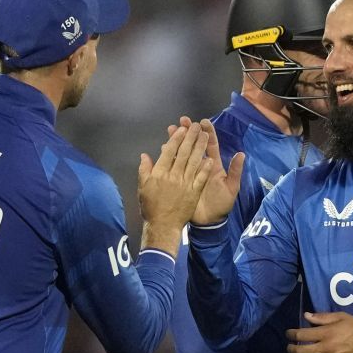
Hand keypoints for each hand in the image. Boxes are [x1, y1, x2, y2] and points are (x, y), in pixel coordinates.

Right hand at [138, 117, 216, 247]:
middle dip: (190, 138)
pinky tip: (209, 159)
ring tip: (204, 135)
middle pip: (183, 153)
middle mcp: (173, 176)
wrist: (162, 226)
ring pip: (193, 161)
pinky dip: (205, 168)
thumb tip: (144, 155)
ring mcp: (185, 184)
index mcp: (160, 173)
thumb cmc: (151, 207)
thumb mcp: (143, 189)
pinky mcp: (194, 192)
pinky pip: (200, 178)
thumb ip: (144, 171)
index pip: (169, 152)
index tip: (181, 129)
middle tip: (195, 125)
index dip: (176, 139)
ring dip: (199, 147)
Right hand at [169, 120, 245, 225]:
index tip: (203, 121)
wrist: (209, 221)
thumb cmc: (222, 204)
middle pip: (195, 145)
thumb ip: (235, 171)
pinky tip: (165, 147)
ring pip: (183, 152)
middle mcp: (201, 165)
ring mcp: (190, 172)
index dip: (208, 133)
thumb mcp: (231, 188)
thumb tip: (241, 153)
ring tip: (171, 129)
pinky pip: (175, 166)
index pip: (211, 145)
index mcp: (213, 166)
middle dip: (190, 131)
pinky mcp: (181, 180)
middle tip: (183, 120)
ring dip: (178, 140)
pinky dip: (170, 156)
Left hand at [287, 311, 352, 352]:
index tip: (288, 333)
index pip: (302, 335)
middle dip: (291, 349)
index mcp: (327, 334)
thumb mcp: (341, 317)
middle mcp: (326, 349)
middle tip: (290, 347)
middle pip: (300, 352)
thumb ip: (323, 317)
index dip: (291, 334)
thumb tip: (306, 316)